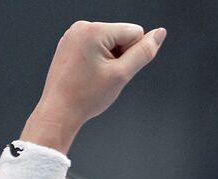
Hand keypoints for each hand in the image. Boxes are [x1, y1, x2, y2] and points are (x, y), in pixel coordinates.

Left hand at [22, 21, 165, 151]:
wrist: (58, 112)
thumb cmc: (84, 97)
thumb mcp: (122, 75)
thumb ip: (144, 52)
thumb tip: (159, 34)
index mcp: (94, 30)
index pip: (135, 32)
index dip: (131, 55)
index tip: (114, 72)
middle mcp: (81, 27)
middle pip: (120, 36)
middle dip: (118, 57)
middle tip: (102, 77)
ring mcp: (73, 35)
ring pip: (108, 43)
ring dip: (108, 60)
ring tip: (93, 77)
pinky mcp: (69, 44)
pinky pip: (94, 47)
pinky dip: (96, 60)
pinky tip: (86, 75)